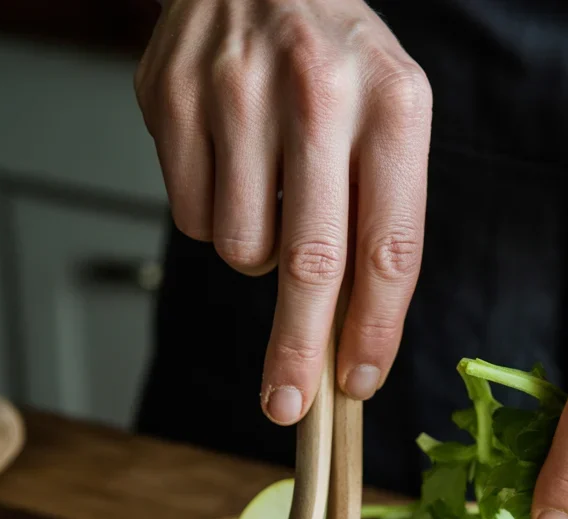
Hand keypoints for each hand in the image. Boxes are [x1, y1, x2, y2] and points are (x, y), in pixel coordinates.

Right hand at [135, 0, 430, 422]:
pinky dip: (216, 219)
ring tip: (272, 197)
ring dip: (258, 258)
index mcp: (393, 104)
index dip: (376, 331)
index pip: (389, 248)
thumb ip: (384, 222)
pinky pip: (195, 220)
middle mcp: (317, 94)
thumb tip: (356, 340)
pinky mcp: (174, 100)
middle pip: (311, 265)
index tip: (359, 383)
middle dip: (300, 351)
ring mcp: (237, 93)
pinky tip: (232, 169)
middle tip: (288, 407)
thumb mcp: (390, 121)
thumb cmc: (336, 64)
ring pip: (243, 249)